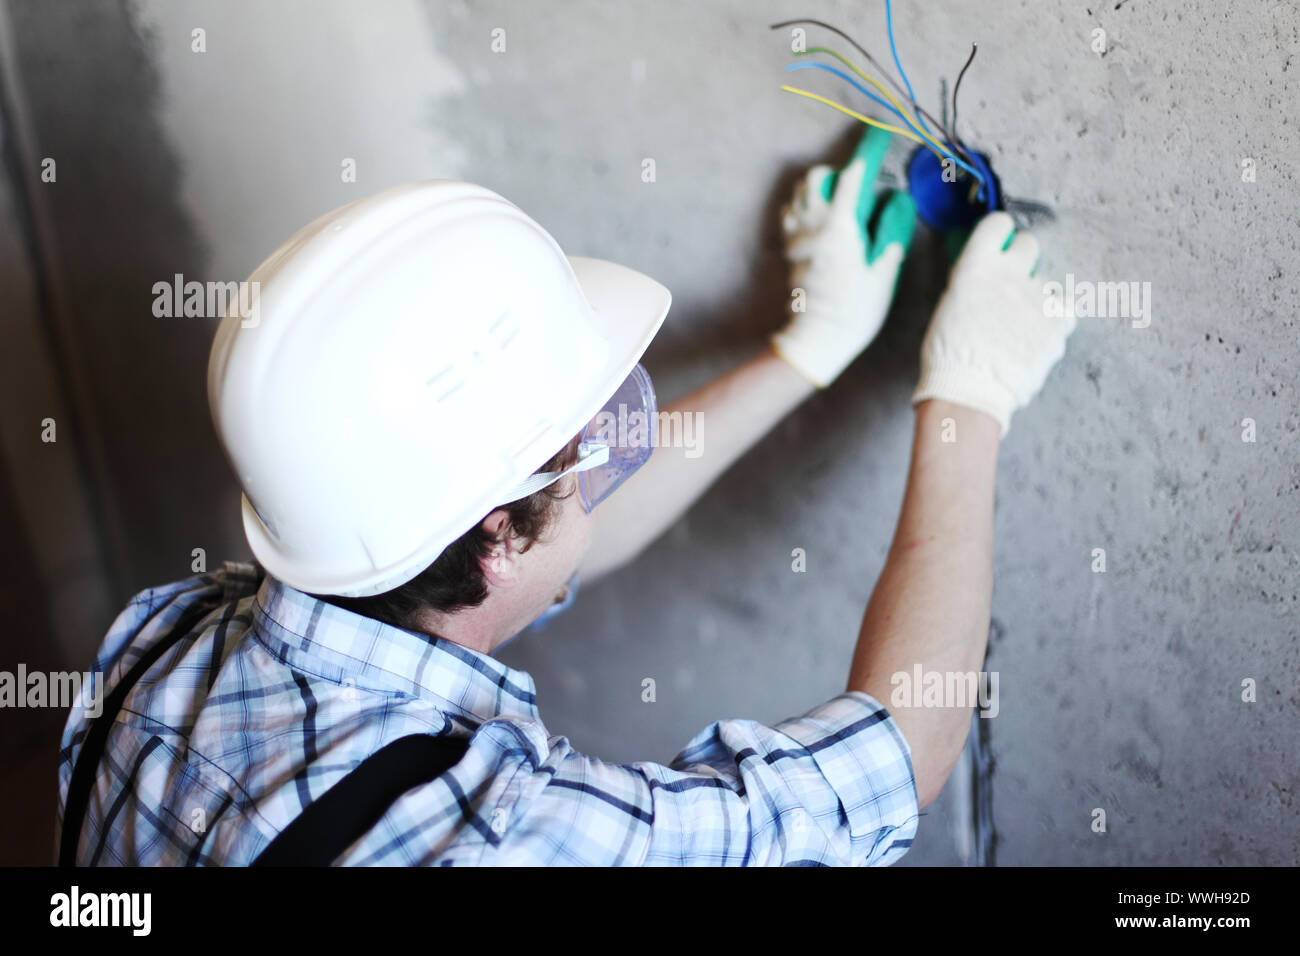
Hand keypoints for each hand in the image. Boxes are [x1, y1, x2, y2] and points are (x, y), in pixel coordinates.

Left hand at [771, 126, 915, 387]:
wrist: (817, 338)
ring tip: (837, 203)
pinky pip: (790, 215)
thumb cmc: (855, 309)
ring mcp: (795, 237)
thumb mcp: (883, 270)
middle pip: (816, 178)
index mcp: (840, 228)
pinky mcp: (788, 250)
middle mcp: (812, 226)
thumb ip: (889, 230)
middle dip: (836, 173)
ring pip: (799, 193)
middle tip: (856, 185)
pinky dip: (803, 207)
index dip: (867, 153)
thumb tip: (896, 199)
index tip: (878, 135)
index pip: (853, 178)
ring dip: (817, 189)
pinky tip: (819, 221)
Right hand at [913, 211, 1075, 436]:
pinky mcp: (1060, 320)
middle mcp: (1011, 272)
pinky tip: (1039, 332)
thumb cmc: (948, 355)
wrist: (970, 392)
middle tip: (1011, 286)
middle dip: (1021, 262)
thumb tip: (984, 273)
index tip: (997, 247)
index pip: (998, 225)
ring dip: (1037, 295)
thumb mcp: (949, 306)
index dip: (998, 237)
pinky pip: (1065, 306)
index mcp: (977, 265)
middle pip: (1029, 245)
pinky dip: (1055, 316)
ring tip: (1022, 323)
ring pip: (1047, 281)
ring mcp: (1039, 295)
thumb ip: (971, 282)